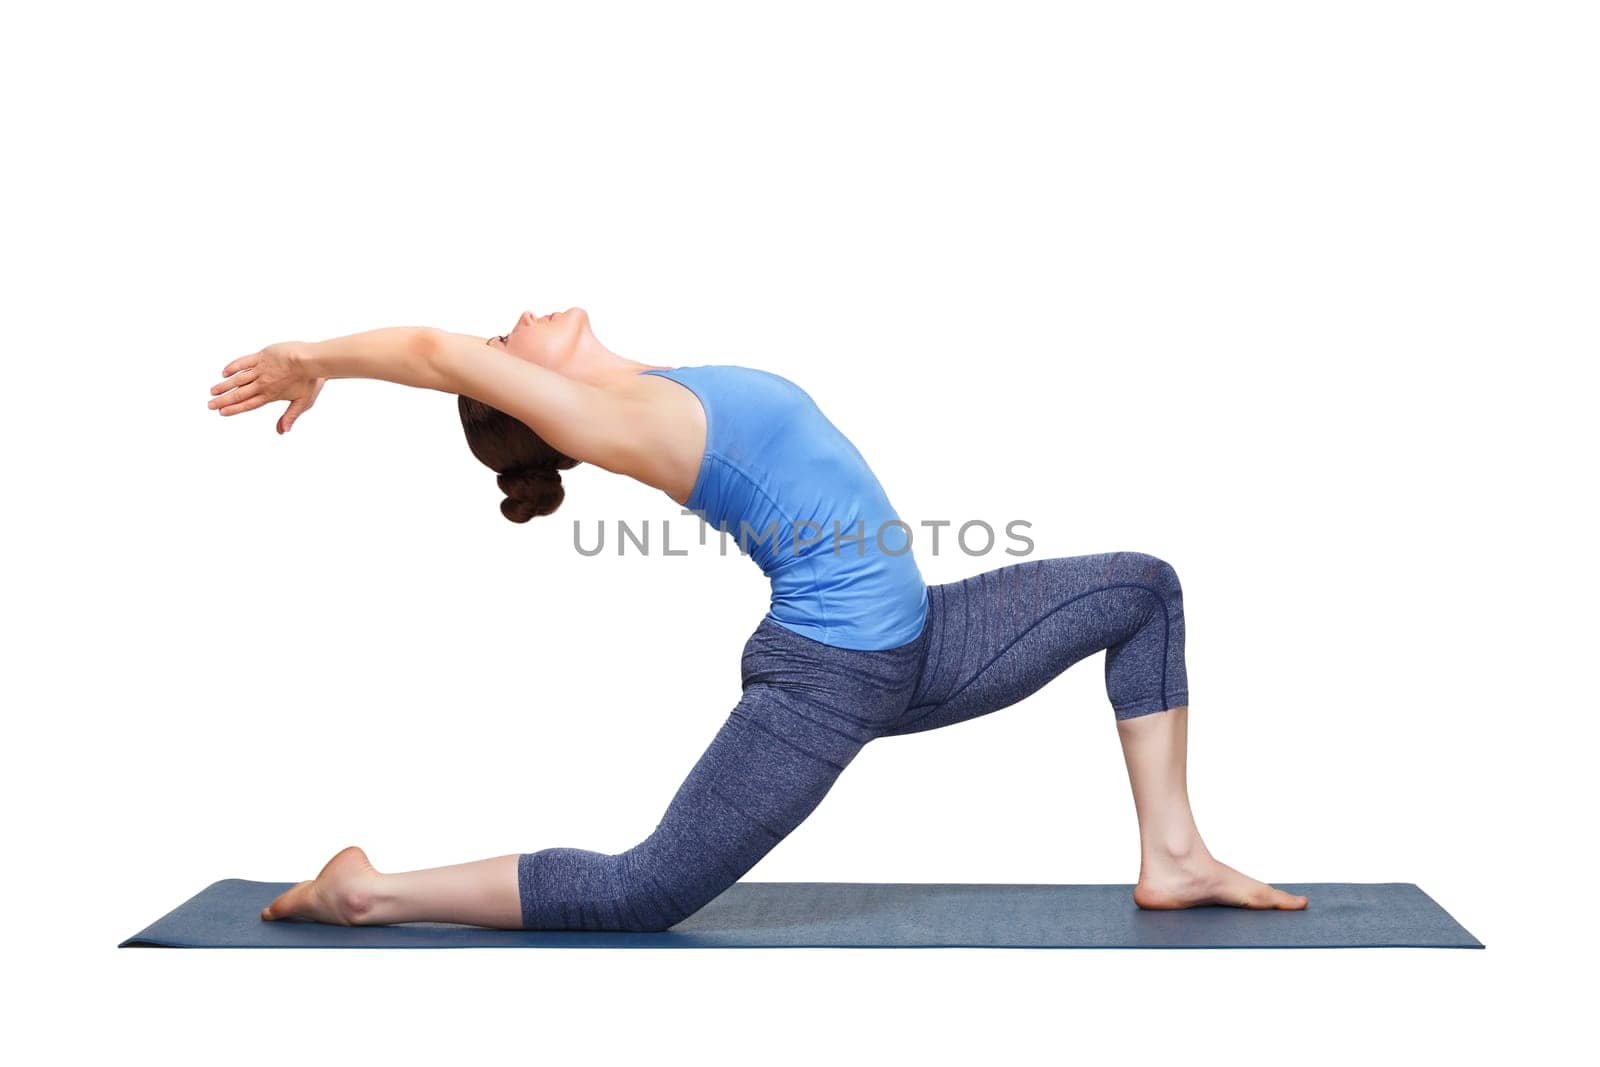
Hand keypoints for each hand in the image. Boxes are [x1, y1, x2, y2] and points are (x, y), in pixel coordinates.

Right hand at [208, 341, 326, 433]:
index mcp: (271, 395)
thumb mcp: (303, 402)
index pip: (248, 404)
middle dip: (223, 400)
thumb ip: (290, 416)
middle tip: (210, 405)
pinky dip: (233, 367)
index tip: (222, 412)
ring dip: (224, 386)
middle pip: (239, 394)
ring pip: (238, 379)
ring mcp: (260, 369)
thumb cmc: (310, 380)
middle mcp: (262, 384)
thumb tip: (283, 432)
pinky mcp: (261, 356)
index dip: (234, 409)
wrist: (310, 359)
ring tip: (212, 391)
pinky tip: (224, 372)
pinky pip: (243, 362)